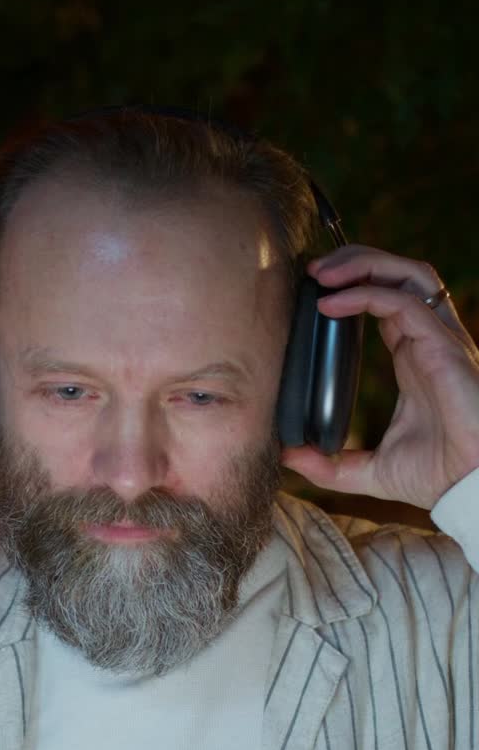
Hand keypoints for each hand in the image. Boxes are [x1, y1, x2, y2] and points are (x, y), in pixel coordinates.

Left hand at [279, 244, 478, 508]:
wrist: (466, 489)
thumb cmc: (435, 476)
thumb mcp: (368, 470)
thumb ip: (328, 464)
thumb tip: (288, 456)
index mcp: (414, 357)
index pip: (386, 299)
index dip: (352, 285)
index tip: (313, 290)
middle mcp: (429, 340)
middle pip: (398, 273)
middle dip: (355, 260)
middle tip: (313, 269)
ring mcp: (440, 339)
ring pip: (407, 273)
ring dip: (362, 263)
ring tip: (322, 273)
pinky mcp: (443, 347)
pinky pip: (404, 302)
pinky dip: (365, 294)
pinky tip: (331, 305)